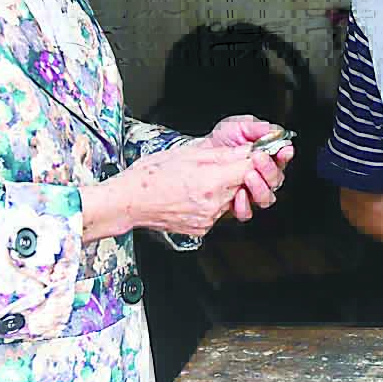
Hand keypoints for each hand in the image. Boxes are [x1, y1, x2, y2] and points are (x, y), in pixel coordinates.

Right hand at [81, 143, 255, 241]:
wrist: (129, 202)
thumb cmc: (150, 175)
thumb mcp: (188, 153)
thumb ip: (222, 154)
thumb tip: (246, 151)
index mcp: (211, 182)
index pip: (250, 169)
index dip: (253, 159)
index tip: (252, 153)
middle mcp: (213, 204)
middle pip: (242, 185)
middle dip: (237, 173)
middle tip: (219, 164)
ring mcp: (208, 220)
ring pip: (230, 199)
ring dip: (224, 188)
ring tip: (200, 179)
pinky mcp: (202, 229)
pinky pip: (217, 212)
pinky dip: (212, 202)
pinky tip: (193, 193)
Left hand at [192, 115, 295, 219]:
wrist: (199, 153)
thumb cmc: (220, 140)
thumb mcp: (238, 126)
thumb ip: (258, 128)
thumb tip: (277, 131)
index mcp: (267, 157)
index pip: (283, 159)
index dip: (285, 155)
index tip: (283, 150)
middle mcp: (262, 177)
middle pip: (276, 180)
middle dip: (269, 169)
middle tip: (258, 158)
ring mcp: (251, 192)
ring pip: (266, 198)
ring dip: (260, 187)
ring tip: (248, 175)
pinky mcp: (238, 205)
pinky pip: (247, 211)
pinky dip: (244, 204)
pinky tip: (238, 193)